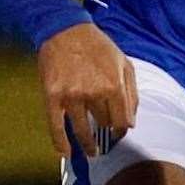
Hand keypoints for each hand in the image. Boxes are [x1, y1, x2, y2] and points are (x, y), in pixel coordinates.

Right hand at [36, 22, 137, 157]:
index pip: (122, 121)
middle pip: (102, 124)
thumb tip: (131, 122)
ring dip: (88, 144)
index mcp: (114, 85)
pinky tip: (65, 153)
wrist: (66, 31)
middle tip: (104, 134)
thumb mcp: (124, 63)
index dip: (121, 130)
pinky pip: (56, 126)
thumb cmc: (98, 47)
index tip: (118, 132)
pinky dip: (60, 143)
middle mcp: (94, 93)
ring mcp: (71, 96)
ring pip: (82, 129)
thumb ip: (131, 93)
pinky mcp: (52, 97)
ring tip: (92, 152)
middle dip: (104, 128)